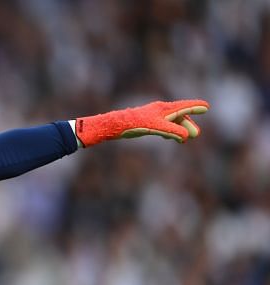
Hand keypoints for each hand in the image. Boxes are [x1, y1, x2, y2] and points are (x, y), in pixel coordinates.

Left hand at [76, 99, 209, 146]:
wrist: (116, 125)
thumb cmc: (135, 124)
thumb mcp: (156, 128)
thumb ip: (172, 131)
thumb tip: (186, 136)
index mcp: (164, 109)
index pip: (184, 107)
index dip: (195, 107)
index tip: (207, 107)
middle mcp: (160, 110)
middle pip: (179, 116)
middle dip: (188, 124)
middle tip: (196, 134)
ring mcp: (153, 116)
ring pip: (171, 121)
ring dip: (179, 129)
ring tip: (185, 139)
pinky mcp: (146, 123)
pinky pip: (163, 125)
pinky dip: (170, 131)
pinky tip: (169, 137)